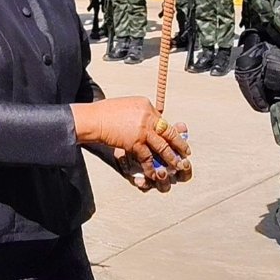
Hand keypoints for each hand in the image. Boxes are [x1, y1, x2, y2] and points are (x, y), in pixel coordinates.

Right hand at [71, 97, 191, 184]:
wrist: (93, 119)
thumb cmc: (104, 113)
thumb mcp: (125, 107)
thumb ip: (138, 115)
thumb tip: (145, 124)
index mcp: (146, 105)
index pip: (161, 119)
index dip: (168, 130)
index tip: (174, 137)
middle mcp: (148, 116)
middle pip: (168, 132)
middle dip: (179, 143)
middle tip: (186, 151)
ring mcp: (143, 130)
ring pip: (163, 146)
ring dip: (171, 157)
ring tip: (177, 165)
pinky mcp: (136, 142)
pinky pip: (148, 157)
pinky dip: (152, 167)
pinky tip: (156, 173)